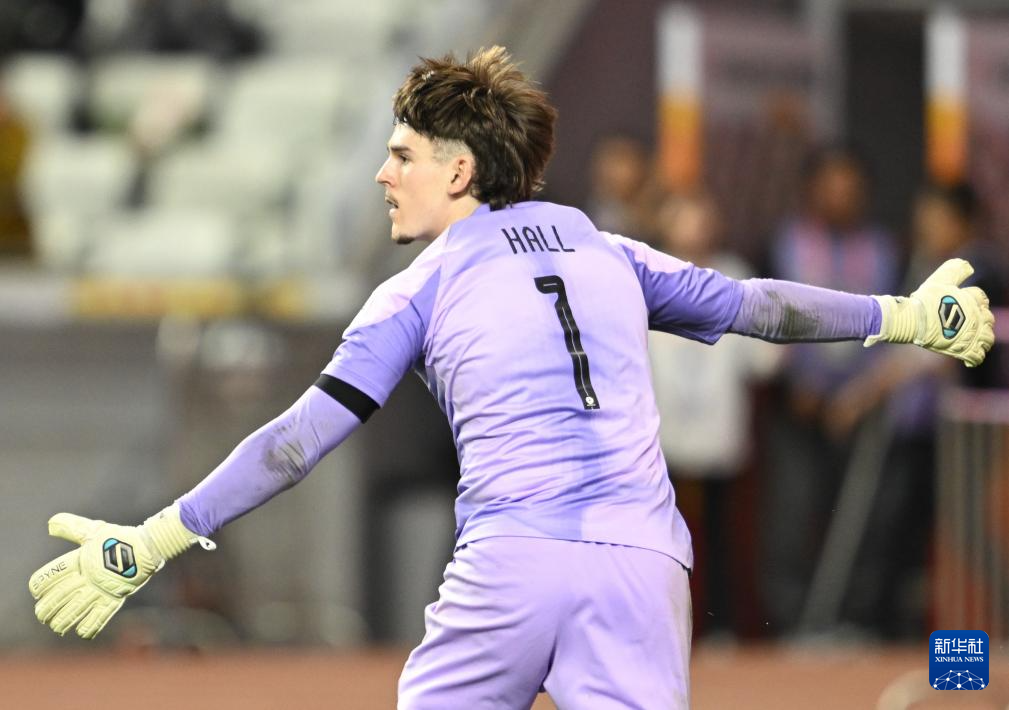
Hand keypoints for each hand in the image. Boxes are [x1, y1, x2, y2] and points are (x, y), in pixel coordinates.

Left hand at [29, 506, 211, 638]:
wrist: (147, 546)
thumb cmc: (118, 537)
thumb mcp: (93, 530)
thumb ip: (71, 528)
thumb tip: (50, 524)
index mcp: (78, 561)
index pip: (50, 576)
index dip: (39, 585)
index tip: (37, 592)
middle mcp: (86, 577)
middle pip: (59, 597)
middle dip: (47, 609)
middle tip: (42, 616)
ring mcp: (101, 589)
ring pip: (75, 610)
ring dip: (63, 621)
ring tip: (57, 627)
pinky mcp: (115, 598)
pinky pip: (100, 617)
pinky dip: (90, 627)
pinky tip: (82, 632)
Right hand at [865, 259, 994, 366]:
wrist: (915, 320)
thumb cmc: (925, 300)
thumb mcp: (939, 280)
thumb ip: (954, 270)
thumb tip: (969, 266)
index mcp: (972, 299)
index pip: (981, 298)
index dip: (976, 302)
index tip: (968, 305)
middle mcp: (976, 317)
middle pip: (988, 319)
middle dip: (982, 321)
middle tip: (970, 325)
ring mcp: (972, 334)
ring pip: (987, 338)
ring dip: (982, 340)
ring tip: (973, 342)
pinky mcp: (964, 349)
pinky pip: (977, 356)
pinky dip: (975, 357)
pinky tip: (970, 358)